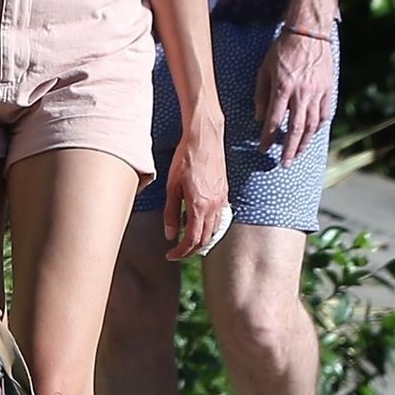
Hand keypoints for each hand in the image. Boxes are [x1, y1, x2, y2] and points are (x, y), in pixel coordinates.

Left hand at [163, 118, 228, 261]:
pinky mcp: (225, 194)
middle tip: (177, 252)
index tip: (171, 255)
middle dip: (191, 250)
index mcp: (199, 206)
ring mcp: (222, 200)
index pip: (192, 239)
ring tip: (188, 242)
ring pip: (214, 231)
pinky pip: (220, 219)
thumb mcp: (172, 187)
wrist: (205, 139)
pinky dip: (210, 228)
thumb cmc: (185, 159)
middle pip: (205, 239)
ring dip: (202, 241)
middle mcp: (214, 206)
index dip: (181, 252)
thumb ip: (170, 213)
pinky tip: (200, 225)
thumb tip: (170, 235)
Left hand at [255, 33, 334, 164]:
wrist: (308, 33)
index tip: (263, 149)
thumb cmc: (282, 50)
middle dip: (290, 149)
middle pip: (296, 129)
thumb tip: (260, 118)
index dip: (268, 138)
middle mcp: (301, 93)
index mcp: (283, 88)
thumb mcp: (265, 69)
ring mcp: (317, 92)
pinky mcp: (328, 89)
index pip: (274, 121)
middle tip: (285, 163)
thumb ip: (261, 94)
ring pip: (313, 125)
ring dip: (305, 142)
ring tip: (298, 153)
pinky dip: (319, 126)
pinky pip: (325, 113)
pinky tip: (313, 133)